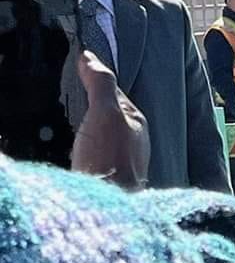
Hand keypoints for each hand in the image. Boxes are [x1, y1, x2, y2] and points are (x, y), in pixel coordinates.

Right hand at [71, 52, 149, 188]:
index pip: (114, 94)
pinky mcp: (107, 182)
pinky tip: (74, 156)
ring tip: (70, 126)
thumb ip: (101, 84)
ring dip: (86, 132)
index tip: (79, 69)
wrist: (106, 205)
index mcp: (136, 122)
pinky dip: (83, 153)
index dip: (95, 82)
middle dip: (91, 108)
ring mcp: (121, 164)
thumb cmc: (109, 160)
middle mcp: (134, 143)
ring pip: (102, 139)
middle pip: (108, 117)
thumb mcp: (106, 112)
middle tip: (69, 97)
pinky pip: (94, 159)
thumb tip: (90, 57)